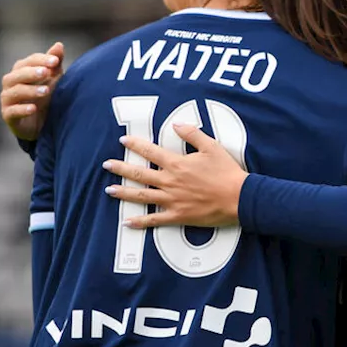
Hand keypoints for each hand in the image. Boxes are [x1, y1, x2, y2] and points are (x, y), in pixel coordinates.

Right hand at [0, 42, 63, 140]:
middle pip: (17, 75)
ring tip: (46, 91)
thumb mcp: (53, 78)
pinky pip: (11, 111)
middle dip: (31, 72)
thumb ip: (55, 62)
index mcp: (21, 71)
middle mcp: (11, 83)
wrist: (43, 122)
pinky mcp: (8, 116)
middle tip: (46, 72)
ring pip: (13, 92)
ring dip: (30, 90)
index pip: (29, 61)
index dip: (41, 60)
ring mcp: (8, 100)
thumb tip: (59, 44)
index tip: (55, 61)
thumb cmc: (46, 96)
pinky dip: (22, 109)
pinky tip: (33, 108)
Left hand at [102, 124, 247, 228]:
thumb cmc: (226, 172)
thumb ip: (192, 134)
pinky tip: (127, 222)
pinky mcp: (178, 216)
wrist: (239, 197)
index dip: (136, 145)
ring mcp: (172, 200)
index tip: (124, 141)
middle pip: (140, 174)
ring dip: (124, 193)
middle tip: (107, 165)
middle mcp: (170, 182)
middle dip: (121, 168)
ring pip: (142, 196)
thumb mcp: (212, 147)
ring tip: (109, 190)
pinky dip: (140, 222)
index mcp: (177, 164)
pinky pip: (155, 220)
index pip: (150, 152)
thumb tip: (176, 125)